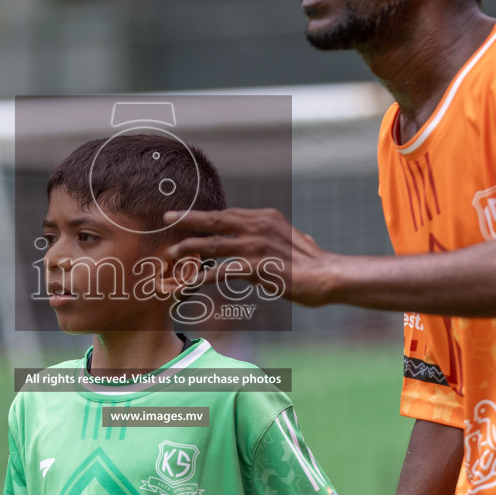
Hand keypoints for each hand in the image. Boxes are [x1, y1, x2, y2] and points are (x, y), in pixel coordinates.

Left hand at [160, 207, 336, 306]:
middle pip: (215, 220)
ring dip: (190, 248)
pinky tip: (192, 280)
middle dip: (188, 218)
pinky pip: (223, 270)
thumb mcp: (291, 238)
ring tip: (172, 253)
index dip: (204, 215)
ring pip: (214, 244)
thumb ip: (275, 235)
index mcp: (264, 217)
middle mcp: (258, 226)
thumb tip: (277, 232)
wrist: (328, 275)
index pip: (227, 213)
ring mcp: (257, 246)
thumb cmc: (311, 262)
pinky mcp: (257, 267)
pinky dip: (205, 275)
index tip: (185, 215)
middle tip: (167, 217)